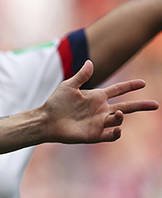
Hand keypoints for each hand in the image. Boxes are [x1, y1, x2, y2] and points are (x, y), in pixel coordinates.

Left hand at [41, 60, 157, 142]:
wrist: (46, 120)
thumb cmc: (56, 103)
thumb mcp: (68, 86)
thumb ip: (81, 76)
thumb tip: (89, 62)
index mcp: (97, 97)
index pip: (118, 90)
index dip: (130, 86)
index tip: (143, 83)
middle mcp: (101, 110)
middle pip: (127, 107)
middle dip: (141, 105)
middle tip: (155, 105)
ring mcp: (99, 122)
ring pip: (119, 120)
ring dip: (121, 117)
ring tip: (117, 113)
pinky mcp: (95, 135)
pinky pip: (112, 135)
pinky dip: (117, 132)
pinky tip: (117, 128)